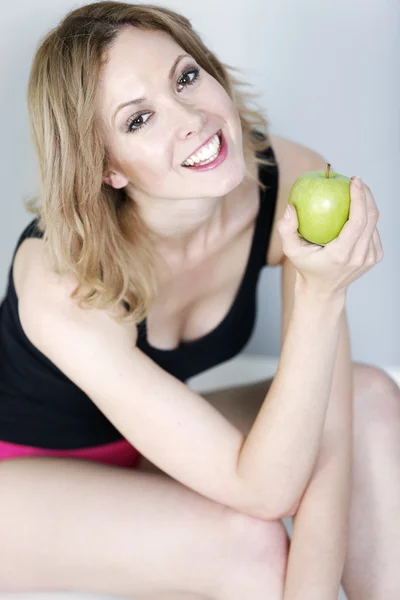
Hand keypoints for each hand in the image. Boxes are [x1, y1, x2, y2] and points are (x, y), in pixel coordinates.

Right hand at [277, 176, 383, 296]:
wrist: (324, 290)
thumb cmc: (306, 267)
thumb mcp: (291, 251)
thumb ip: (286, 229)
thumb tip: (290, 207)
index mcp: (341, 255)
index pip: (357, 222)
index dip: (360, 198)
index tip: (354, 181)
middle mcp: (359, 257)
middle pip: (371, 218)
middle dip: (367, 194)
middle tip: (356, 181)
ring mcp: (370, 258)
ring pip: (374, 223)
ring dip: (368, 204)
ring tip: (356, 191)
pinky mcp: (375, 257)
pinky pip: (373, 231)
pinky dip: (367, 217)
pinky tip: (357, 208)